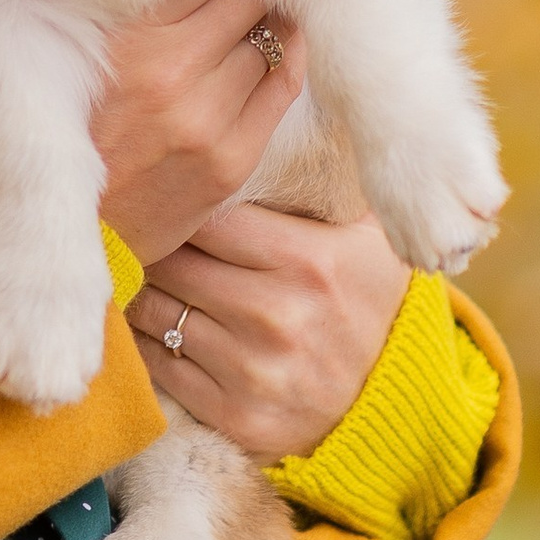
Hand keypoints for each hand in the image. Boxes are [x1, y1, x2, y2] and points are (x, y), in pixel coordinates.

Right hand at [93, 0, 304, 265]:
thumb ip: (133, 15)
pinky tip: (287, 43)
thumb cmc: (80, 137)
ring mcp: (205, 120)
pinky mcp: (233, 159)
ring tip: (267, 8)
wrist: (84, 236)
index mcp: (123, 44)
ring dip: (271, 18)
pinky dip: (291, 56)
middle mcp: (166, 75)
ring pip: (268, 37)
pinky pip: (284, 84)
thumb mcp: (83, 62)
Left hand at [128, 207, 408, 463]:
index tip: (173, 203)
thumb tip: (274, 124)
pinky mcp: (234, 414)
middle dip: (156, 247)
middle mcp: (279, 314)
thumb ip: (326, 185)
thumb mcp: (367, 239)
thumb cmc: (368, 304)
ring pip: (156, 311)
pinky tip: (154, 326)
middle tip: (144, 238)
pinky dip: (146, 343)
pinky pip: (159, 365)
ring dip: (144, 293)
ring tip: (144, 279)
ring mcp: (254, 369)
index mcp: (310, 260)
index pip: (209, 215)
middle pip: (174, 261)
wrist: (395, 403)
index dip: (185, 206)